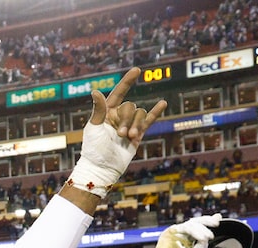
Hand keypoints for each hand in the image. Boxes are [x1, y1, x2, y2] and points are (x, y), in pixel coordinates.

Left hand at [67, 68, 165, 197]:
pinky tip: (163, 103)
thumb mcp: (94, 128)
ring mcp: (128, 125)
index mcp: (106, 112)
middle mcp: (118, 117)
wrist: (103, 168)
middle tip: (120, 135)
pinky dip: (155, 112)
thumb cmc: (94, 149)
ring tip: (129, 138)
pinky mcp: (137, 135)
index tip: (137, 70)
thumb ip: (98, 110)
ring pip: (139, 115)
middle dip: (127, 119)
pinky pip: (148, 121)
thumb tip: (95, 91)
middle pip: (130, 107)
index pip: (118, 93)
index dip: (127, 82)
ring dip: (136, 125)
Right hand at [132, 214, 219, 247]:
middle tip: (216, 223)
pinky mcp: (171, 231)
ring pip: (192, 224)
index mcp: (186, 238)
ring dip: (202, 230)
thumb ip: (202, 245)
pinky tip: (202, 238)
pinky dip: (195, 232)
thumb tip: (208, 237)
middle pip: (196, 222)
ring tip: (208, 237)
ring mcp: (175, 231)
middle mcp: (180, 233)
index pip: (198, 227)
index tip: (218, 218)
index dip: (208, 222)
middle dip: (207, 221)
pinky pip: (187, 228)